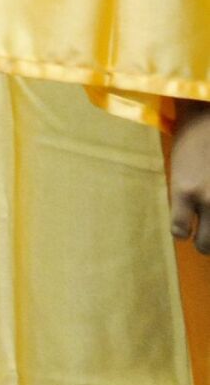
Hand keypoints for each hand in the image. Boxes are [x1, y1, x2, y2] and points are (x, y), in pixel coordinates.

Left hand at [171, 100, 209, 252]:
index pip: (179, 231)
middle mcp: (208, 199)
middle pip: (205, 246)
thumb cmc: (194, 138)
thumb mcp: (180, 167)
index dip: (182, 230)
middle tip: (206, 233)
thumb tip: (190, 222)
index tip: (185, 226)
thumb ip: (184, 196)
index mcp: (184, 190)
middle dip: (204, 241)